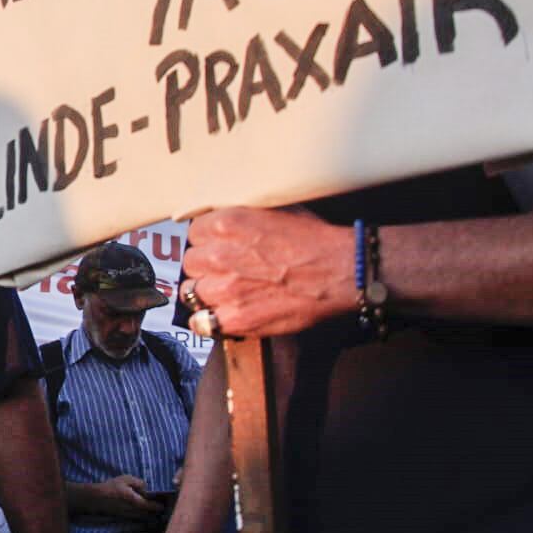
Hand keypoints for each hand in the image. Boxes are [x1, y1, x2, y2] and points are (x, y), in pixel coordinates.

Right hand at [90, 476, 162, 519]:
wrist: (96, 499)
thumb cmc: (111, 487)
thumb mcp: (125, 479)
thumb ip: (138, 482)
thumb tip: (146, 487)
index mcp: (136, 501)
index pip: (151, 506)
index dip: (159, 506)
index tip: (164, 505)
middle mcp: (134, 511)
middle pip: (148, 513)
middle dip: (154, 511)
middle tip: (161, 507)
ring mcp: (129, 515)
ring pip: (143, 516)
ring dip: (148, 513)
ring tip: (152, 509)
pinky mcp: (123, 516)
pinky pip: (136, 517)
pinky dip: (141, 514)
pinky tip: (140, 510)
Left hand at [182, 207, 358, 338]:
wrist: (341, 272)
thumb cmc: (314, 240)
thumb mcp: (272, 209)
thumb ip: (239, 213)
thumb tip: (218, 217)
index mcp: (227, 224)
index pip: (194, 233)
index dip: (208, 241)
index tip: (218, 247)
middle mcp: (220, 255)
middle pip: (191, 263)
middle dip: (206, 267)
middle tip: (228, 271)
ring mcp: (226, 289)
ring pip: (191, 292)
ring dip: (206, 293)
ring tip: (228, 293)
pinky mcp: (236, 318)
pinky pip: (200, 323)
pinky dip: (207, 321)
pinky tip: (221, 314)